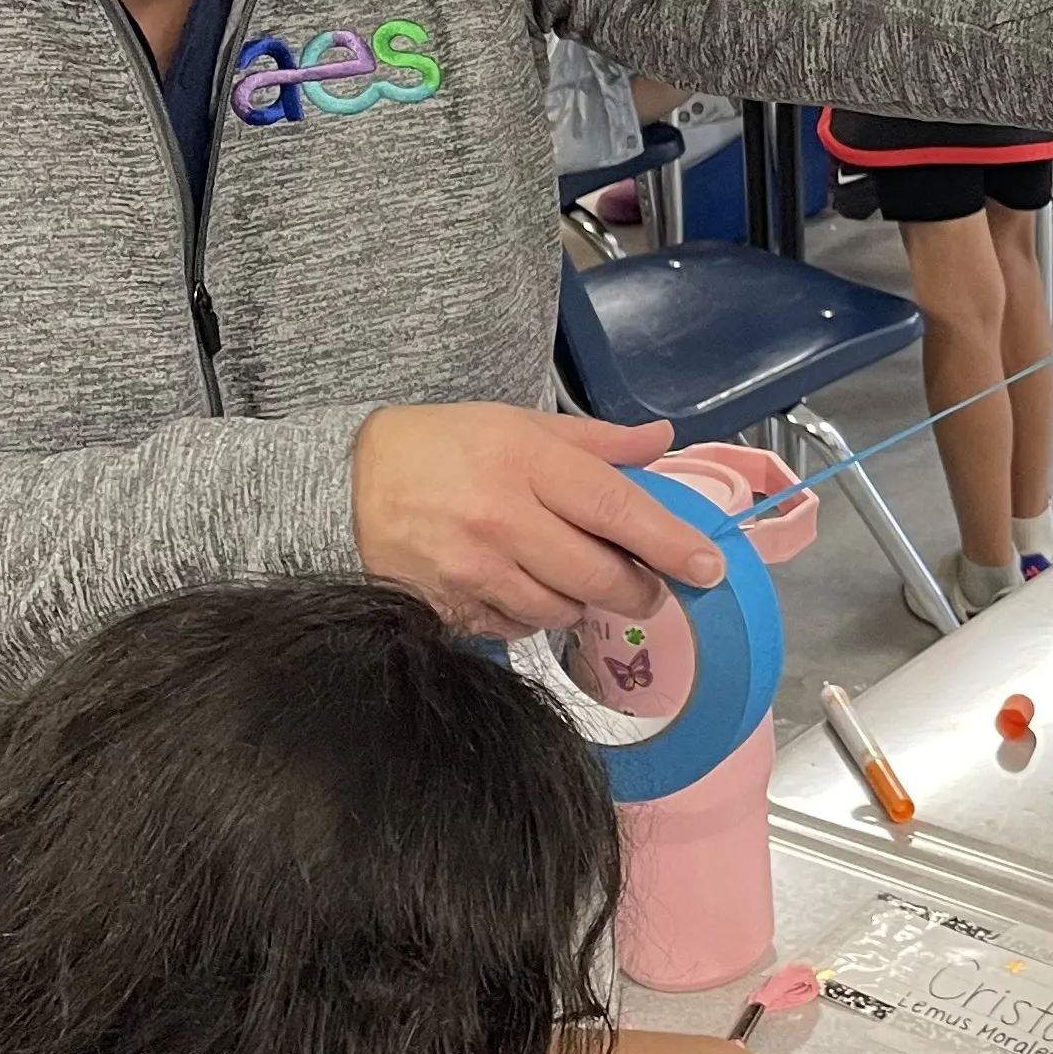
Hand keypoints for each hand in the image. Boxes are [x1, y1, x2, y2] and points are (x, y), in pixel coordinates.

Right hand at [352, 404, 725, 636]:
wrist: (343, 484)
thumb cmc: (443, 448)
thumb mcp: (519, 424)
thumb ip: (597, 440)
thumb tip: (663, 440)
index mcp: (528, 462)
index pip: (618, 511)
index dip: (671, 543)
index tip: (709, 567)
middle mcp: (504, 518)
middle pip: (599, 576)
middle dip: (638, 589)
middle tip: (646, 585)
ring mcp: (474, 569)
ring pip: (561, 611)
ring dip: (581, 603)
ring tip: (569, 575)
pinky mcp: (449, 607)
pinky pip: (517, 629)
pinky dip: (533, 616)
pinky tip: (522, 588)